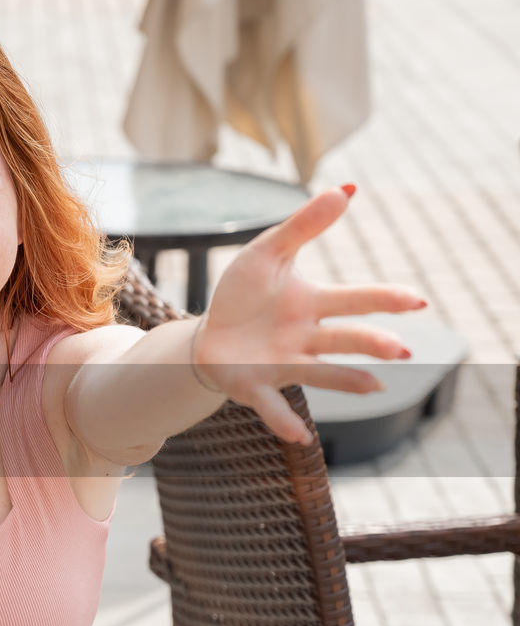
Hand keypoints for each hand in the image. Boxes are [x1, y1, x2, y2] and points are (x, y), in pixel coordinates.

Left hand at [193, 185, 425, 444]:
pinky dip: (287, 421)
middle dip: (372, 343)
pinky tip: (301, 437)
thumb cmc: (243, 296)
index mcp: (312, 305)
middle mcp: (306, 339)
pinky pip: (273, 406)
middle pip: (345, 339)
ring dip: (346, 380)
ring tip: (373, 386)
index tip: (416, 300)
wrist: (208, 336)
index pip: (354, 300)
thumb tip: (346, 188)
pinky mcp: (255, 388)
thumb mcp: (266, 254)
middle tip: (399, 349)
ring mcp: (284, 366)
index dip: (384, 300)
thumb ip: (303, 226)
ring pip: (320, 374)